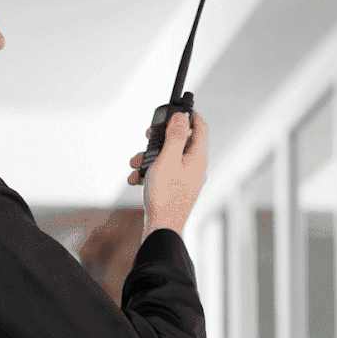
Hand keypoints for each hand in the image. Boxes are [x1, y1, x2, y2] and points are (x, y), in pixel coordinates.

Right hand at [128, 108, 207, 241]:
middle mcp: (194, 167)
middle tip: (148, 136)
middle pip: (180, 141)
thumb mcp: (168, 159)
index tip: (178, 109)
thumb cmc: (165, 195)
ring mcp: (185, 179)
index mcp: (197, 158)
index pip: (201, 128)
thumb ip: (175, 136)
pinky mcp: (174, 189)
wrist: (161, 228)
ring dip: (149, 157)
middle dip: (160, 138)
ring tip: (136, 164)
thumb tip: (182, 117)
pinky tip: (136, 180)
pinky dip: (148, 173)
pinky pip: (162, 173)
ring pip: (167, 157)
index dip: (190, 115)